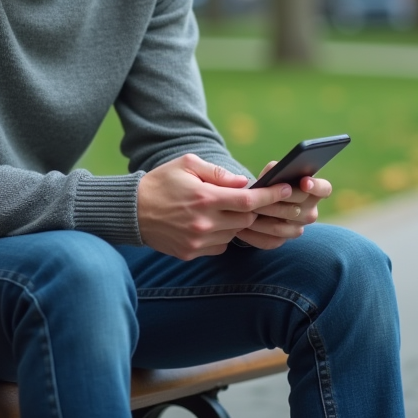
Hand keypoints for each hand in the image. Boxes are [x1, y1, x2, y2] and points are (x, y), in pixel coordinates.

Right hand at [138, 153, 294, 259]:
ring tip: (222, 210)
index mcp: (205, 197)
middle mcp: (204, 222)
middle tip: (249, 199)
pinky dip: (222, 235)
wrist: (131, 211)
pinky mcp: (191, 252)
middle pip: (245, 220)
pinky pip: (219, 246)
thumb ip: (217, 173)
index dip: (271, 196)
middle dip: (251, 210)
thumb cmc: (161, 182)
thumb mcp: (187, 165)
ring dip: (235, 222)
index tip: (286, 189)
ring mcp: (198, 241)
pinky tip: (209, 224)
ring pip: (234, 234)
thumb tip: (243, 183)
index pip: (248, 201)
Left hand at [234, 162, 332, 249]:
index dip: (316, 186)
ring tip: (245, 212)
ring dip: (260, 220)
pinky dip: (253, 235)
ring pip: (280, 228)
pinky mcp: (282, 241)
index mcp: (314, 192)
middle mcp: (310, 212)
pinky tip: (240, 228)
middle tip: (256, 199)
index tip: (304, 182)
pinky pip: (269, 241)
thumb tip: (274, 170)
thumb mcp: (272, 174)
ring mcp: (297, 229)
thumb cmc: (268, 184)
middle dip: (274, 203)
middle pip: (297, 209)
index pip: (324, 189)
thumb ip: (275, 170)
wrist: (258, 204)